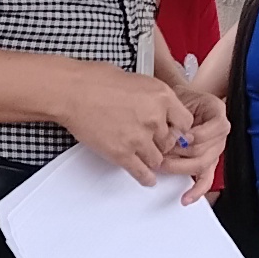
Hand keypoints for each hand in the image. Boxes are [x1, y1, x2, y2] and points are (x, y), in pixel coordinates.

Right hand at [49, 61, 199, 189]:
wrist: (72, 91)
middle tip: (151, 140)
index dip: (178, 127)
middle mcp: (155, 118)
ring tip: (145, 155)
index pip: (186, 122)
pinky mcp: (122, 154)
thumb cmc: (96, 80)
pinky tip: (147, 178)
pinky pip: (141, 172)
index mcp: (161, 96)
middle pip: (170, 142)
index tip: (173, 130)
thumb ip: (154, 98)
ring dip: (152, 158)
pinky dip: (146, 178)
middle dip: (162, 142)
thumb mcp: (138, 79)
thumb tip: (161, 108)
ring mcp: (139, 138)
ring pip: (158, 159)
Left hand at [171, 64, 231, 204]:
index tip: (180, 135)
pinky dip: (197, 190)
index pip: (213, 130)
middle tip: (161, 152)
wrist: (181, 100)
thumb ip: (181, 114)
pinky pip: (206, 180)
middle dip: (180, 154)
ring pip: (201, 165)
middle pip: (204, 151)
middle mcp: (219, 134)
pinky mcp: (207, 163)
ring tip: (163, 165)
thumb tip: (177, 136)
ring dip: (180, 167)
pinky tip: (187, 197)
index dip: (195, 135)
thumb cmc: (181, 99)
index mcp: (218, 114)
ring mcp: (215, 150)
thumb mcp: (181, 97)